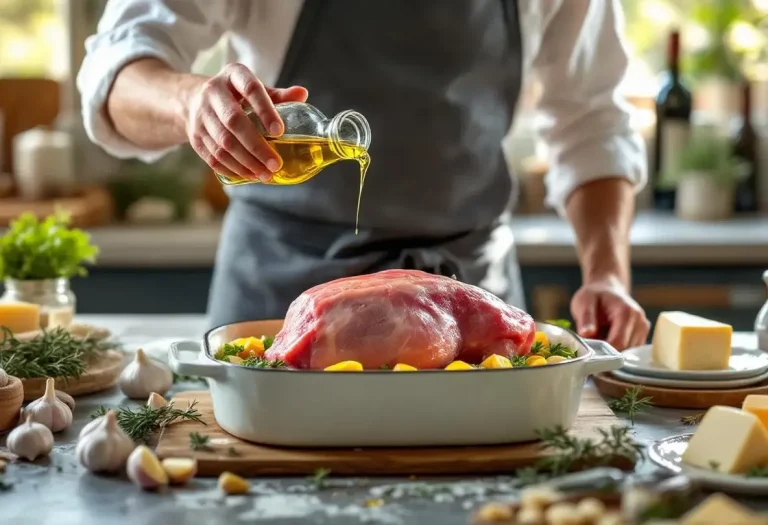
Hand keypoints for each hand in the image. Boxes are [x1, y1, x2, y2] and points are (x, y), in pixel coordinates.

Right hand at [182, 63, 307, 181]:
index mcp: (232, 75)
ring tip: (265, 174)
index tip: (279, 131)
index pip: (250, 89)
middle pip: (234, 121)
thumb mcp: (254, 88)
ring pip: (222, 143)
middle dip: (256, 146)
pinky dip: (232, 169)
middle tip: (275, 164)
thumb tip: (303, 94)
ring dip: (246, 162)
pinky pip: (213, 156)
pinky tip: (249, 175)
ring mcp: (200, 115)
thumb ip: (278, 95)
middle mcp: (212, 92)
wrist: (193, 99)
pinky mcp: (194, 136)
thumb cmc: (235, 95)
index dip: (265, 110)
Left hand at [570, 276, 649, 350]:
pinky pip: (629, 349)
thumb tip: (586, 334)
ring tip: (601, 334)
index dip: (603, 350)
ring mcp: (643, 328)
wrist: (606, 288)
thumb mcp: (584, 302)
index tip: (590, 349)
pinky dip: (618, 346)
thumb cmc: (594, 295)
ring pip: (628, 351)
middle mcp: (640, 321)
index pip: (619, 343)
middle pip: (625, 349)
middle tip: (592, 339)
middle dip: (607, 350)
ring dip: (612, 348)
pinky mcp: (642, 334)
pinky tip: (608, 335)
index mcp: (626, 313)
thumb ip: (586, 318)